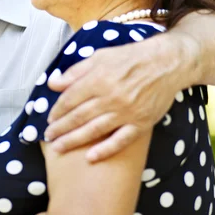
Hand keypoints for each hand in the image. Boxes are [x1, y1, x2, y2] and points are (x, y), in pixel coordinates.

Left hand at [44, 33, 195, 161]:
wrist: (167, 64)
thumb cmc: (130, 57)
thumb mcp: (99, 57)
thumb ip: (75, 72)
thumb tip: (52, 83)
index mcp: (98, 79)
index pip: (70, 99)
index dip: (57, 110)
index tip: (49, 118)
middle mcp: (110, 98)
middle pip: (78, 117)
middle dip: (60, 128)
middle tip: (48, 136)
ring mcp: (126, 112)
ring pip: (94, 130)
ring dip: (74, 140)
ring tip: (59, 147)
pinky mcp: (141, 123)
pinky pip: (120, 140)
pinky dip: (105, 150)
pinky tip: (90, 157)